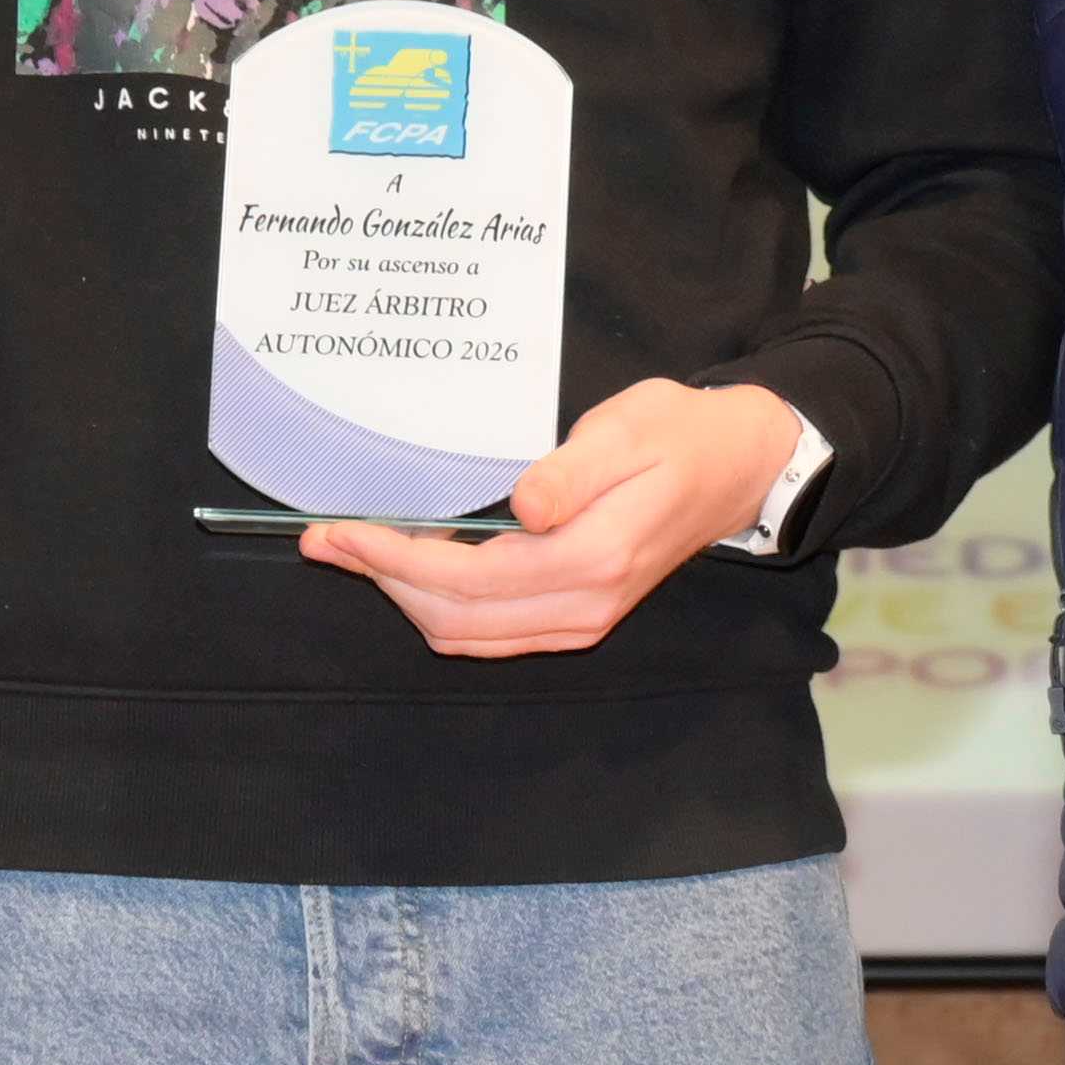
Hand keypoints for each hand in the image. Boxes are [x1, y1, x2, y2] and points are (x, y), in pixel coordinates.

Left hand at [301, 380, 804, 657]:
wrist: (738, 467)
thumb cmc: (680, 434)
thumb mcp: (628, 429)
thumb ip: (572, 472)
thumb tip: (522, 506)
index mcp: (594, 557)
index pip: (469, 576)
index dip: (394, 557)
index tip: (339, 529)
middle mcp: (585, 603)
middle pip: (457, 618)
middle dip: (382, 579)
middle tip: (326, 538)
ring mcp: (583, 620)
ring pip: (469, 635)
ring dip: (405, 597)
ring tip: (358, 552)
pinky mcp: (579, 618)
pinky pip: (492, 634)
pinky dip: (440, 608)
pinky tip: (413, 569)